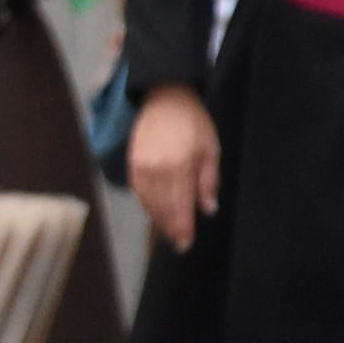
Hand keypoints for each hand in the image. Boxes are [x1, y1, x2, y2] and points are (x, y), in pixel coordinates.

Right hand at [129, 85, 220, 252]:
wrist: (166, 98)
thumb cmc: (194, 123)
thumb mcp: (211, 150)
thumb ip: (209, 182)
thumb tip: (208, 210)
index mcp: (179, 168)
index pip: (179, 208)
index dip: (182, 229)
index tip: (186, 244)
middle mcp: (157, 171)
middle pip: (162, 209)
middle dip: (170, 229)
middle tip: (179, 244)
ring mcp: (141, 168)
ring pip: (148, 203)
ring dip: (158, 220)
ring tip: (169, 231)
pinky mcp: (133, 164)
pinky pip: (139, 192)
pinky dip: (147, 205)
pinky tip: (156, 211)